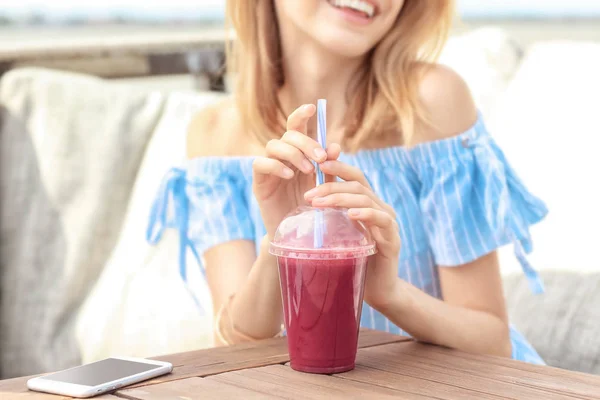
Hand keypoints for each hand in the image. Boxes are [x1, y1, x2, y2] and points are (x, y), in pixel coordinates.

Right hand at [252, 104, 339, 238]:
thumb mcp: (325, 185)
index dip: (302, 115)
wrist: (298, 236)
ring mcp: (269, 168)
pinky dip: (276, 166)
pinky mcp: (259, 182)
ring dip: (293, 154)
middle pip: (288, 135)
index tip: (313, 107)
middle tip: (320, 157)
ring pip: (274, 145)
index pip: (296, 127)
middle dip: (306, 142)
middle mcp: (282, 157)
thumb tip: (335, 145)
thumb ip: (329, 166)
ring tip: (308, 170)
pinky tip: (290, 175)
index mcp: (298, 153)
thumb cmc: (312, 209)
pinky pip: (261, 164)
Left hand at [303, 159, 400, 309]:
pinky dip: (366, 214)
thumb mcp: (339, 234)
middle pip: (358, 185)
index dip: (338, 167)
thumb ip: (330, 216)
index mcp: (368, 204)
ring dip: (341, 198)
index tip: (317, 163)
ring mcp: (388, 223)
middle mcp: (380, 209)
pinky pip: (381, 220)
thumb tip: (303, 199)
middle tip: (308, 195)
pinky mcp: (393, 240)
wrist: (376, 290)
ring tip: (319, 204)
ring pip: (366, 199)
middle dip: (331, 186)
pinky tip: (351, 214)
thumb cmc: (354, 261)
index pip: (355, 177)